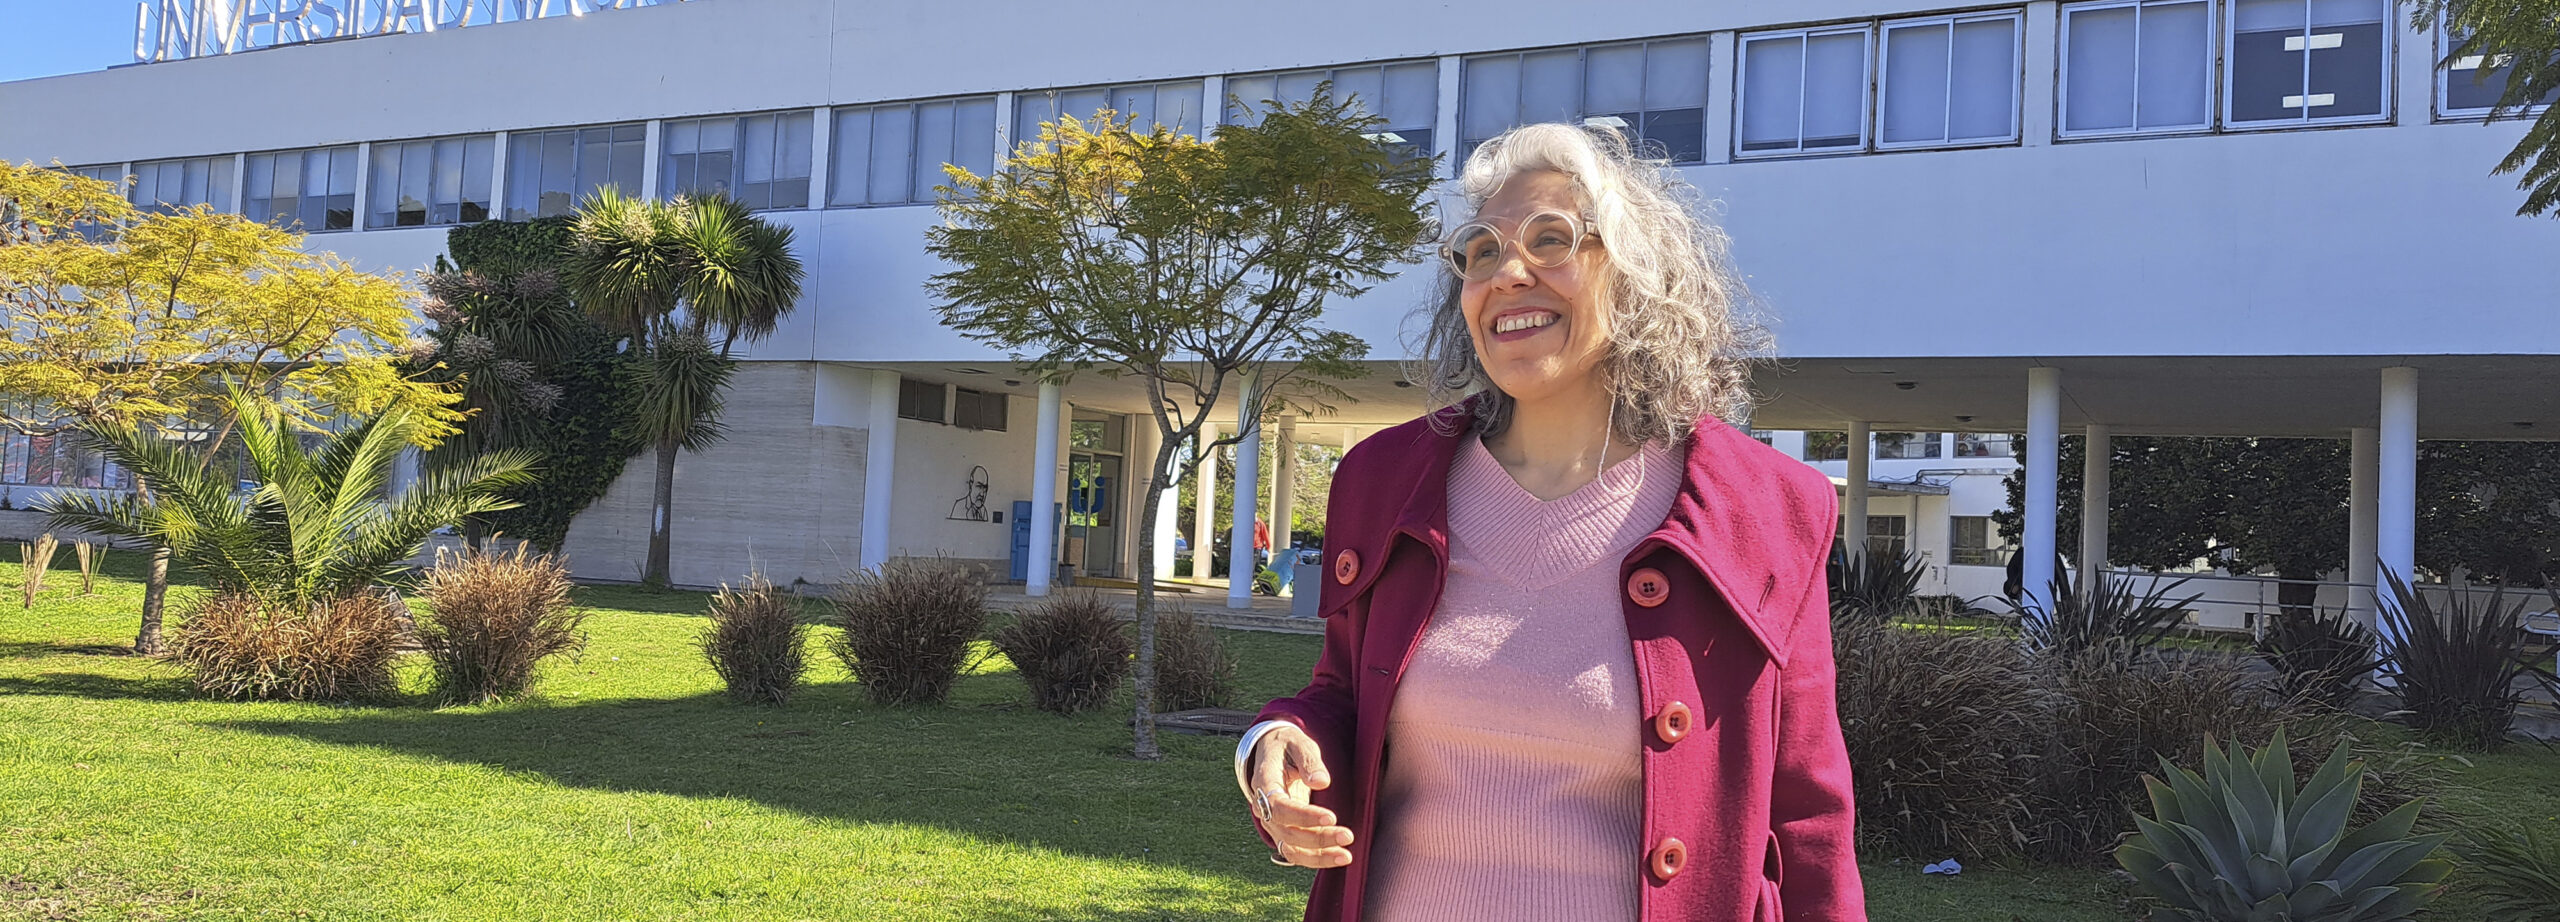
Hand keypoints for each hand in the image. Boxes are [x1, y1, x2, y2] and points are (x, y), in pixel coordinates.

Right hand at [1247, 723, 1353, 867]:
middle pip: (1287, 832)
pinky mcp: (1285, 831)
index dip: (1303, 816)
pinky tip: (1338, 858)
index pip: (1279, 807)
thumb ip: (1308, 760)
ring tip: (1346, 856)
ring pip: (1291, 849)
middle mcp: (1264, 808)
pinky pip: (1297, 853)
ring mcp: (1273, 823)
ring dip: (1318, 855)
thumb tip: (1322, 782)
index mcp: (1264, 784)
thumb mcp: (1297, 742)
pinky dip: (1316, 859)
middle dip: (1318, 838)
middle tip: (1348, 835)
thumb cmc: (1287, 746)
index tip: (1331, 816)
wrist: (1272, 753)